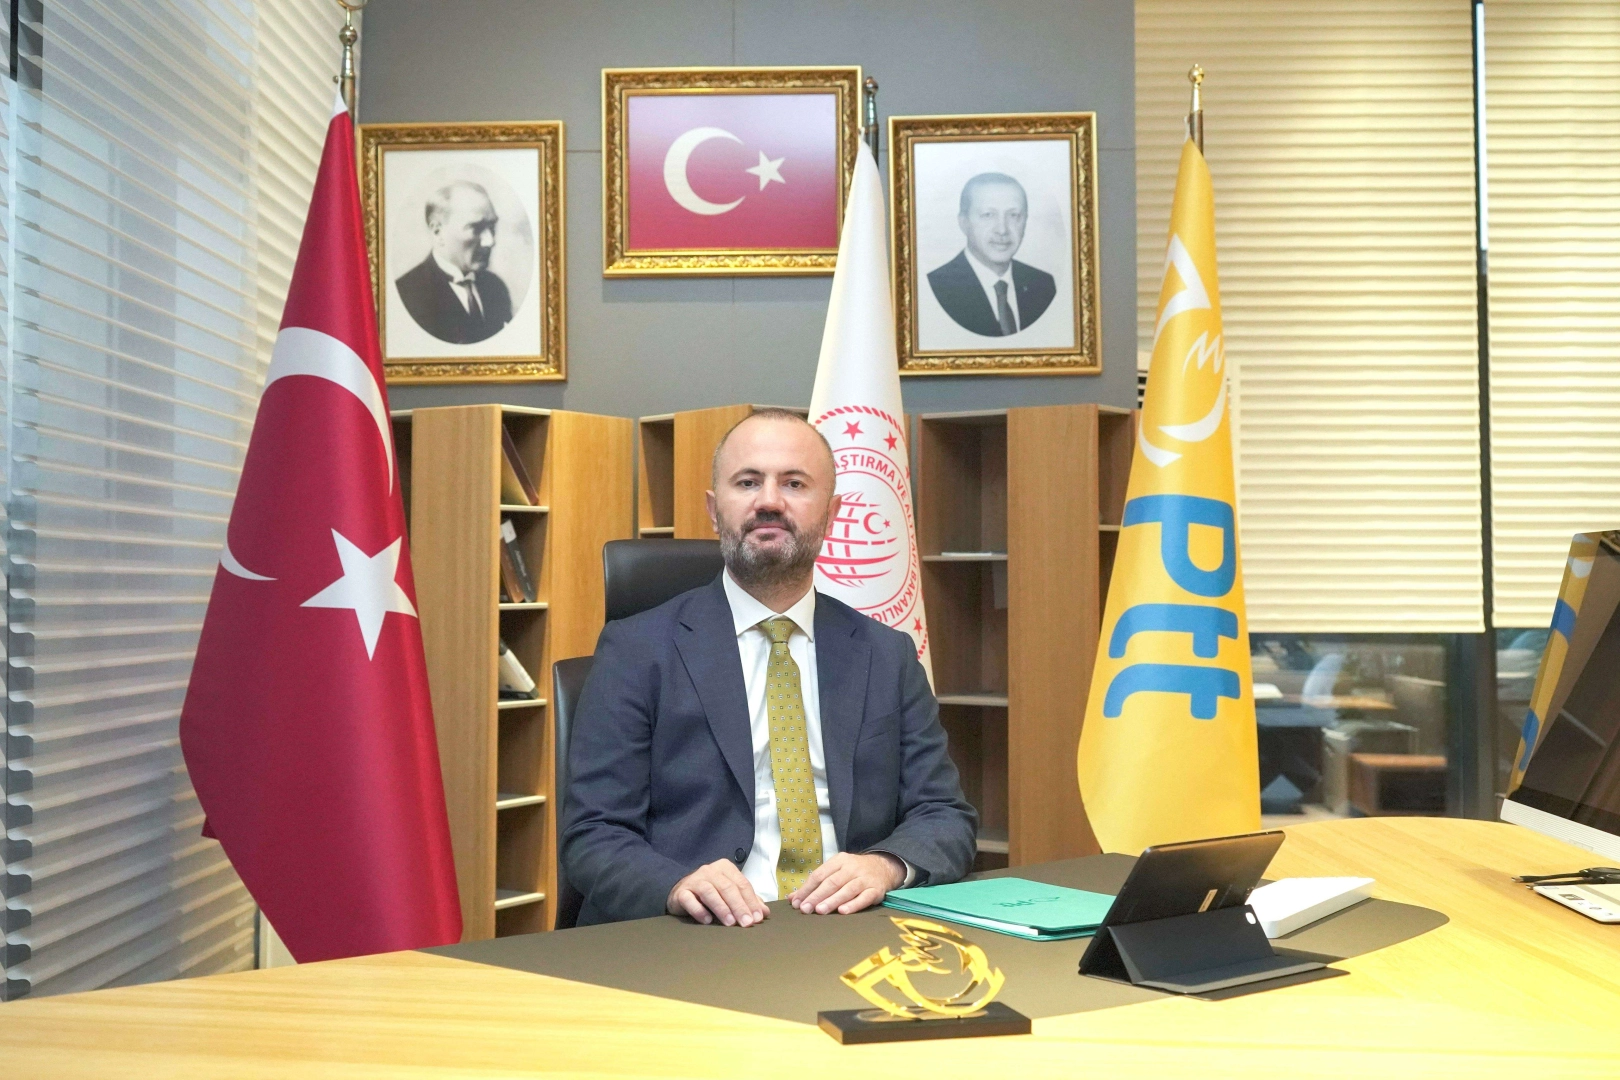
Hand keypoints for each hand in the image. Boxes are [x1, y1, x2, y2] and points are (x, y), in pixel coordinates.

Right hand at [667, 859, 768, 926]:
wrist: (681, 892)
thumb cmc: (711, 893)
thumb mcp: (731, 893)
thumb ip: (747, 900)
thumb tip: (764, 913)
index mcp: (725, 868)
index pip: (742, 884)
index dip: (751, 901)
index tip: (757, 918)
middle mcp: (710, 871)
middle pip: (727, 888)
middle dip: (739, 906)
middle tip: (746, 923)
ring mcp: (694, 880)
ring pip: (710, 892)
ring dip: (721, 908)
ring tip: (730, 923)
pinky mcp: (681, 892)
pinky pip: (690, 900)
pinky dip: (699, 911)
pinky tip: (707, 921)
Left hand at [788, 852, 904, 914]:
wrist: (884, 867)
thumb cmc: (854, 871)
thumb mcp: (835, 870)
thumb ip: (815, 884)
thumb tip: (792, 898)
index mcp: (839, 861)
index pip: (820, 875)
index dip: (807, 889)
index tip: (796, 902)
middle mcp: (852, 868)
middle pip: (832, 882)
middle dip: (817, 896)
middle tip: (805, 909)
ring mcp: (864, 879)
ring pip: (847, 890)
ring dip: (832, 901)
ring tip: (820, 911)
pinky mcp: (876, 890)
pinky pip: (864, 898)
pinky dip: (853, 905)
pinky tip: (843, 912)